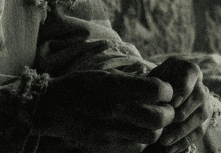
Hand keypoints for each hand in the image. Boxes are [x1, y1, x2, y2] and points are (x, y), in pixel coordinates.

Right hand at [32, 69, 175, 151]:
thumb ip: (131, 82)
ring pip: (152, 136)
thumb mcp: (105, 76)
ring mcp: (111, 130)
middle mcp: (115, 109)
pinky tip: (136, 131)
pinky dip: (142, 140)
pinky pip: (137, 147)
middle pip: (160, 117)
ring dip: (156, 128)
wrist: (53, 108)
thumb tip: (157, 86)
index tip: (163, 90)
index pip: (157, 90)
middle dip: (168, 113)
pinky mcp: (107, 146)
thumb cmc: (80, 86)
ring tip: (150, 121)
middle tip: (164, 108)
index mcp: (115, 87)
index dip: (166, 90)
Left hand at [146, 57, 211, 152]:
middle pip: (199, 96)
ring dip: (182, 130)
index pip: (191, 73)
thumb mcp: (149, 80)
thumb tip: (154, 101)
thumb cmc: (151, 85)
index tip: (171, 102)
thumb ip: (152, 86)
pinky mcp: (203, 120)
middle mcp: (200, 84)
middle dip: (182, 112)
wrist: (157, 96)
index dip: (182, 89)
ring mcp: (205, 103)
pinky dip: (184, 141)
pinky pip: (198, 132)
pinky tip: (169, 149)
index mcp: (187, 69)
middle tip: (165, 123)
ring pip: (201, 116)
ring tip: (163, 140)